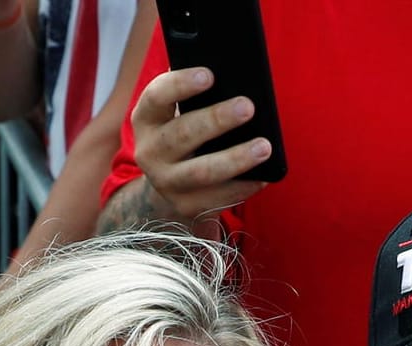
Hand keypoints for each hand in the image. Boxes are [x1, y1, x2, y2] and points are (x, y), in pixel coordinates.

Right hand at [127, 67, 269, 227]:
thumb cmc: (185, 132)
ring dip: (236, 158)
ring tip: (264, 146)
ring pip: (202, 171)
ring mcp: (165, 182)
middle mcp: (149, 151)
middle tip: (248, 107)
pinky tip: (264, 176)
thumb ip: (196, 93)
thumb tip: (231, 74)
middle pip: (183, 133)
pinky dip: (244, 186)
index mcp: (147, 118)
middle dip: (216, 119)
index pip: (157, 97)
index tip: (209, 75)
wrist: (172, 182)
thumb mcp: (178, 111)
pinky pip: (218, 198)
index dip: (181, 85)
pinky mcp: (186, 205)